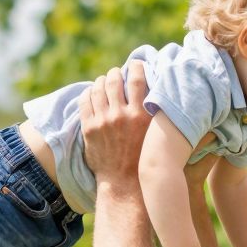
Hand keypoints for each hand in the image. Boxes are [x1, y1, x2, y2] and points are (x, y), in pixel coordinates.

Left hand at [80, 61, 150, 182]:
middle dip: (115, 73)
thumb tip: (161, 91)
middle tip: (117, 74)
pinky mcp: (89, 128)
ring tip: (104, 82)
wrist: (124, 182)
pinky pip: (84, 101)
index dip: (135, 66)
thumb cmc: (144, 157)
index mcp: (140, 115)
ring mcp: (103, 121)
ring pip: (97, 88)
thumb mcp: (155, 134)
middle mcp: (121, 116)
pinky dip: (88, 93)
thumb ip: (156, 112)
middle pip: (114, 80)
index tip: (135, 64)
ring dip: (101, 81)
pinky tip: (92, 93)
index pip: (136, 79)